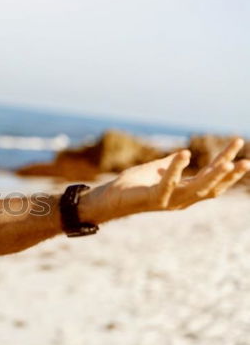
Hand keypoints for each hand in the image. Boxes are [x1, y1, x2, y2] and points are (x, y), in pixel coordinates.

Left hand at [88, 138, 249, 220]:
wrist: (109, 198)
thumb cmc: (132, 184)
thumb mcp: (156, 169)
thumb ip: (171, 163)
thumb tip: (183, 154)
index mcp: (184, 191)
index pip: (211, 177)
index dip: (226, 162)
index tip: (238, 143)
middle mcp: (181, 199)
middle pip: (211, 186)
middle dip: (229, 174)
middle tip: (246, 160)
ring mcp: (169, 201)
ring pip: (197, 189)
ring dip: (213, 176)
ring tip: (226, 162)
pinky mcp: (153, 199)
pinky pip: (167, 184)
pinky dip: (176, 169)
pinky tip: (184, 154)